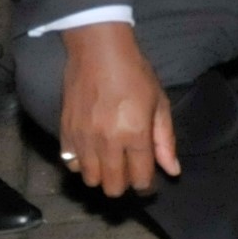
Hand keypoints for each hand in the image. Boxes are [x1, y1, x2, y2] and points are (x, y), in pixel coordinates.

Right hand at [58, 22, 179, 195]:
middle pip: (113, 187)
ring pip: (91, 180)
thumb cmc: (134, 73)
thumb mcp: (159, 102)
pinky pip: (70, 164)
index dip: (146, 186)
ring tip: (109, 162)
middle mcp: (107, 142)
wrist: (98, 51)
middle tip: (128, 171)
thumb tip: (172, 171)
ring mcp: (83, 139)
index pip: (140, 180)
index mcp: (135, 134)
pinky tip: (91, 151)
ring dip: (102, 176)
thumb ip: (165, 140)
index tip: (147, 179)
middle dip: (124, 185)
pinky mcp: (65, 132)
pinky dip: (81, 164)